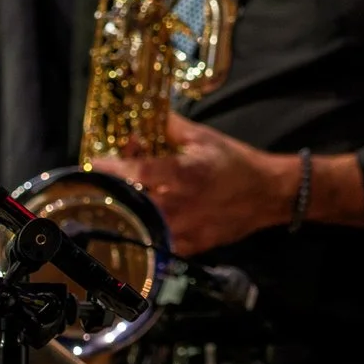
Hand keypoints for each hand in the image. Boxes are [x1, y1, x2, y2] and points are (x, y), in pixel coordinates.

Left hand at [90, 112, 295, 255]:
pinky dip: (147, 232)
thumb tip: (144, 116)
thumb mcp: (204, 137)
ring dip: (129, 212)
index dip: (114, 168)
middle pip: (135, 203)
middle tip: (107, 182)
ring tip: (121, 201)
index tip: (96, 163)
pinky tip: (142, 221)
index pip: (139, 172)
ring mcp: (186, 230)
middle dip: (117, 192)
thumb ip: (172, 127)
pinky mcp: (192, 246)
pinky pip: (160, 244)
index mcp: (185, 174)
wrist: (267, 193)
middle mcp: (182, 205)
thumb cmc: (235, 162)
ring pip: (144, 226)